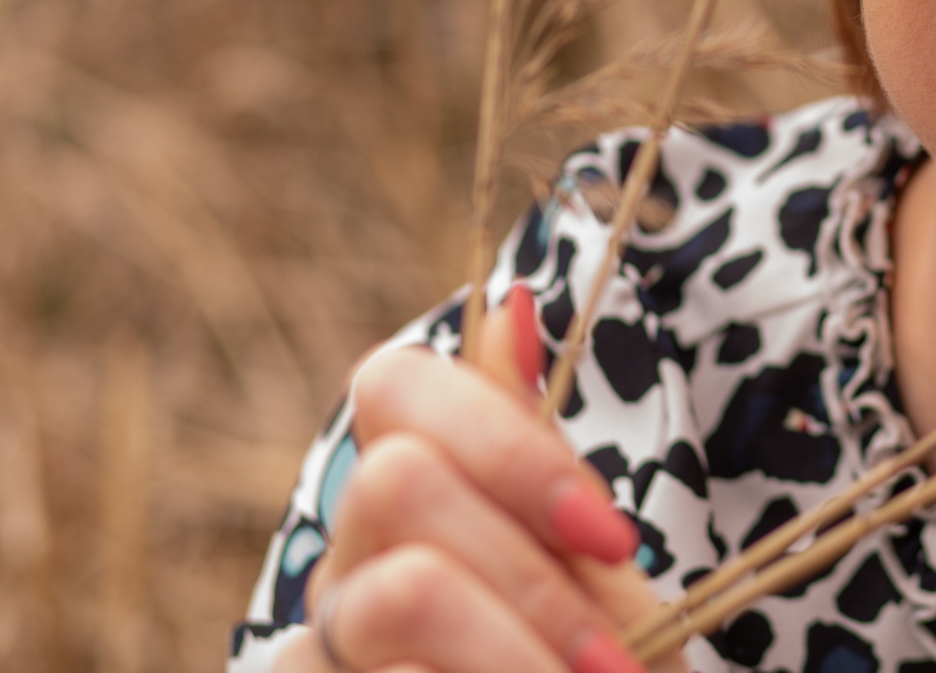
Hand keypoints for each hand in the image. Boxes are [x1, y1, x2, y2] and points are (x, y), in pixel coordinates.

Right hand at [276, 288, 688, 672]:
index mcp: (408, 495)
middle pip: (398, 484)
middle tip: (621, 665)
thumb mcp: (594, 585)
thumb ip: (549, 469)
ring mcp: (313, 648)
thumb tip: (518, 299)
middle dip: (532, 577)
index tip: (614, 535)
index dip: (507, 442)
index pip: (394, 384)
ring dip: (516, 653)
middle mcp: (339, 562)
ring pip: (396, 594)